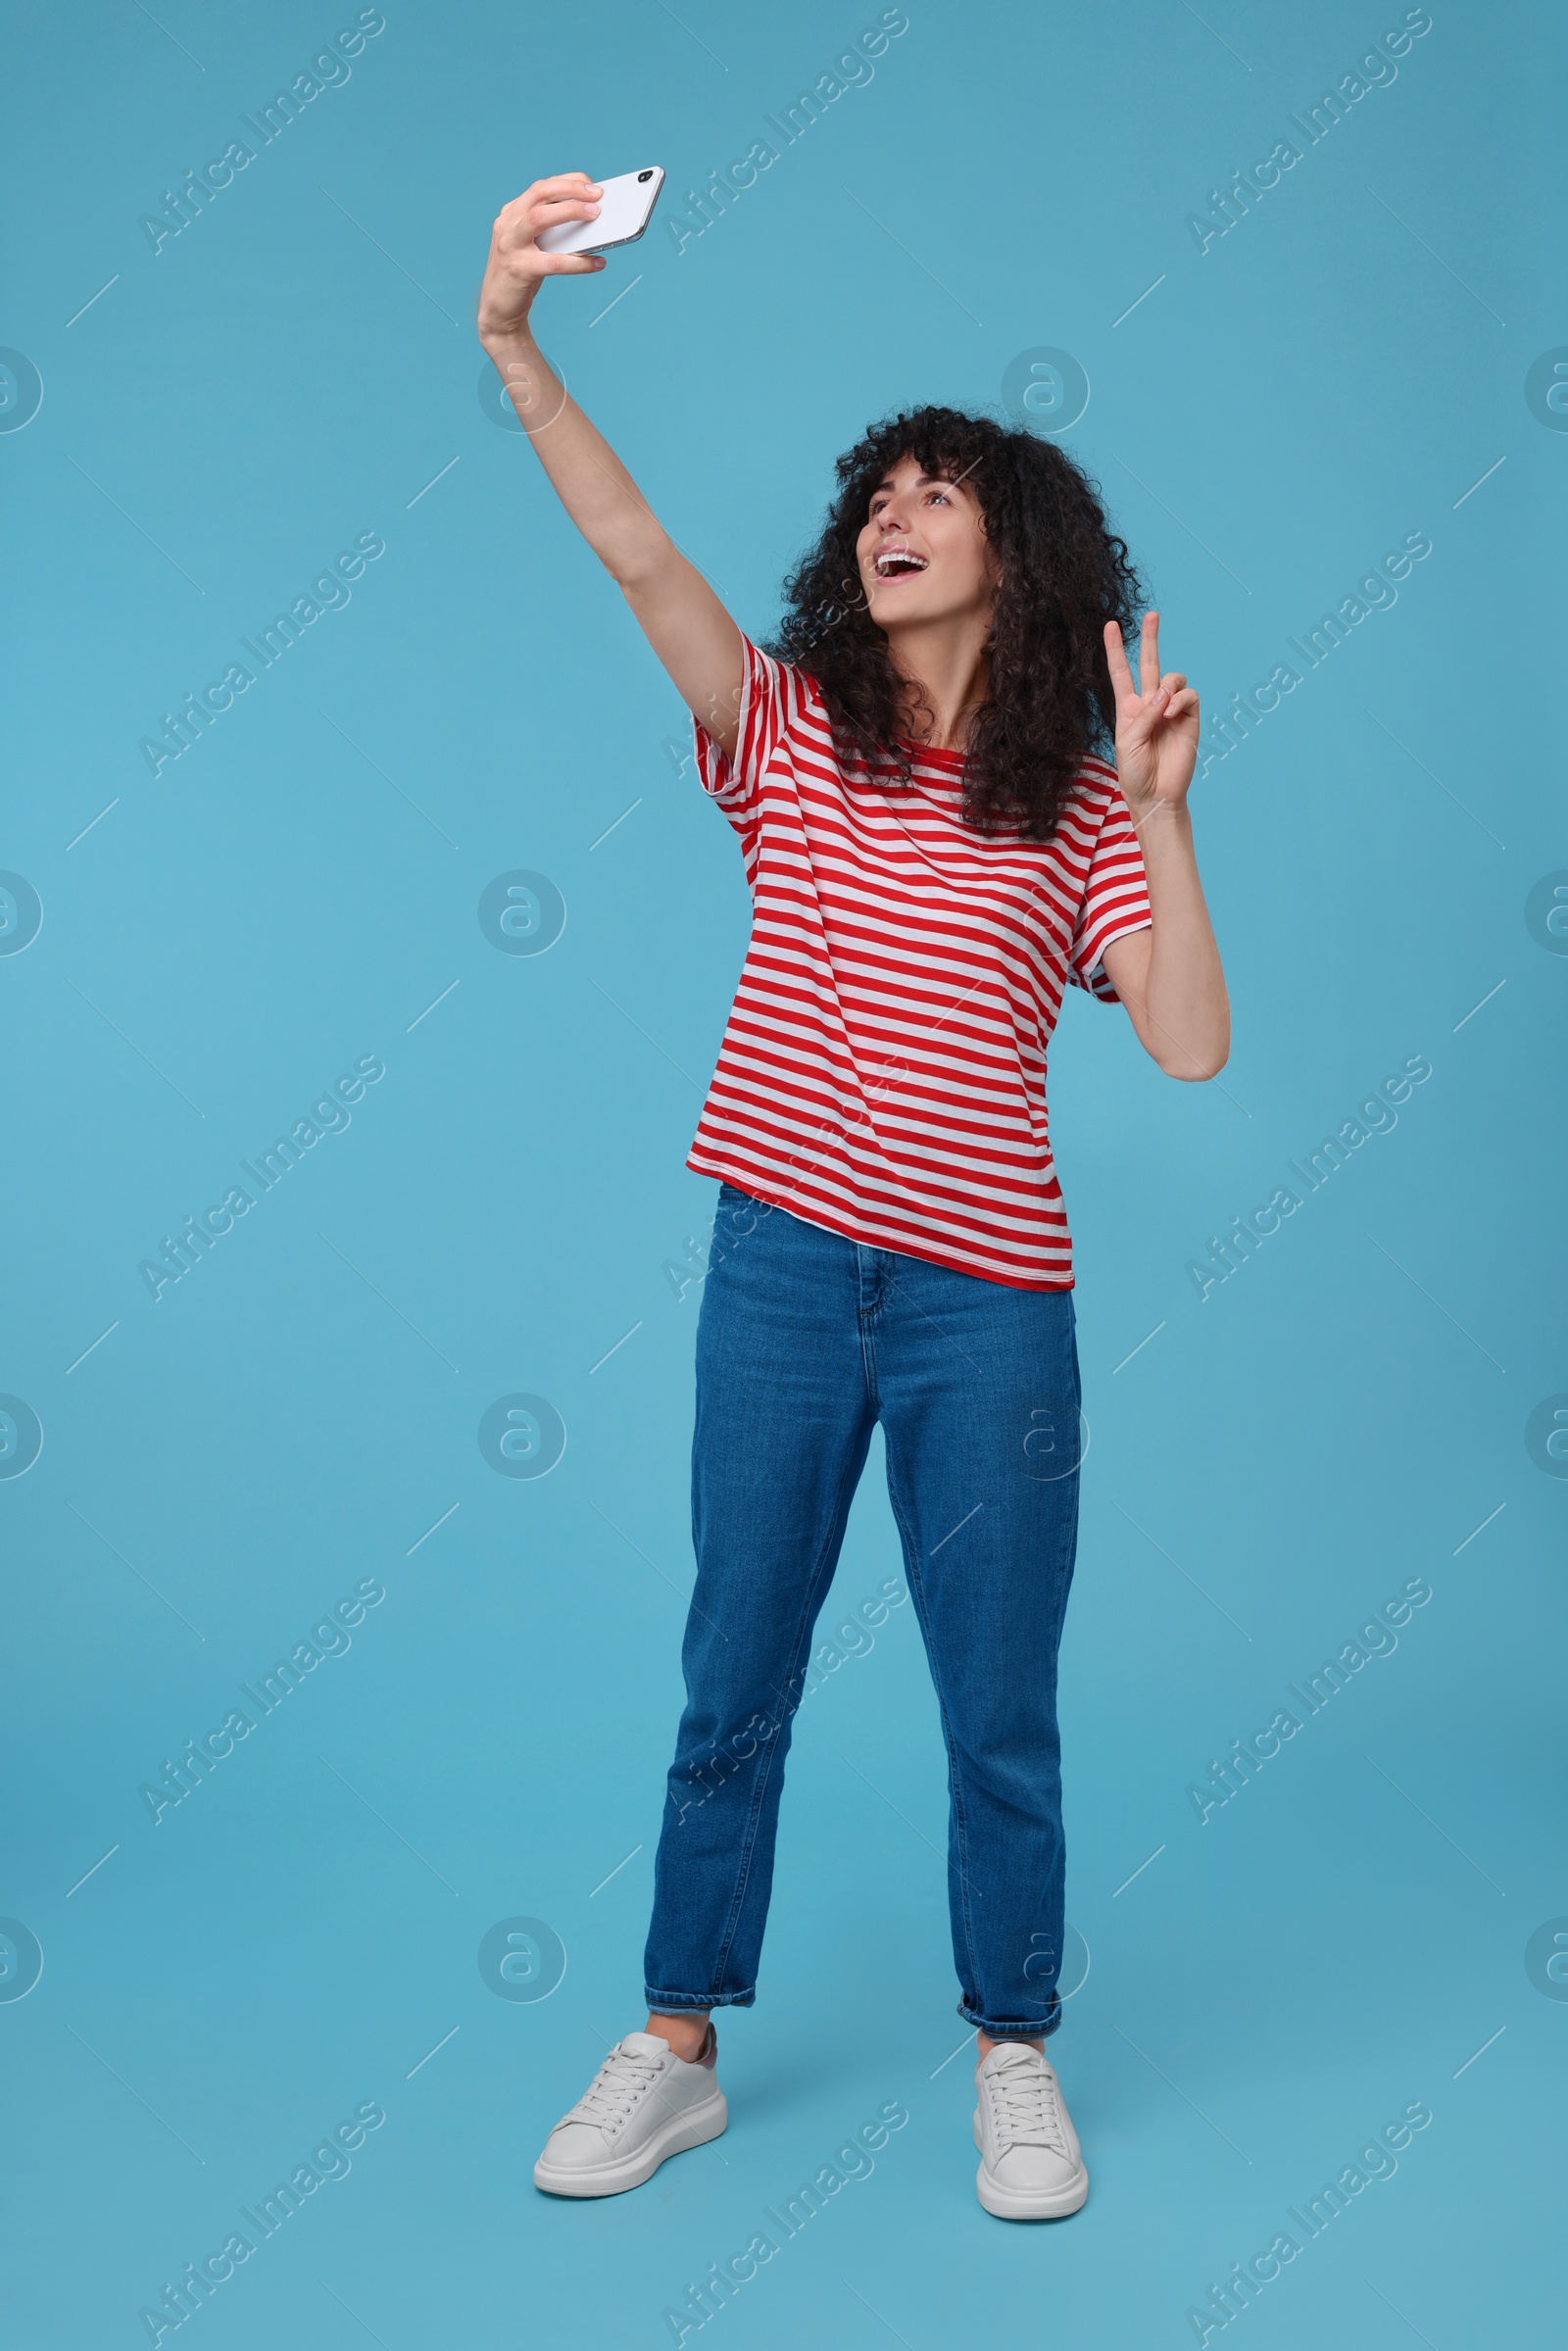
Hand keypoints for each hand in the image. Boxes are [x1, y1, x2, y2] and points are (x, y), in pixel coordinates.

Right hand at [477, 173, 606, 346]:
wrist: (499, 310)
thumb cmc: (523, 274)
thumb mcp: (534, 245)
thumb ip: (553, 230)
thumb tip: (590, 221)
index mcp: (511, 213)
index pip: (541, 187)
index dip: (568, 182)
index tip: (590, 184)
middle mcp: (507, 224)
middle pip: (539, 193)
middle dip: (571, 189)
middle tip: (597, 194)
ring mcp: (510, 245)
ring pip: (540, 218)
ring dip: (571, 211)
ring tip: (595, 214)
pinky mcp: (518, 269)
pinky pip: (553, 262)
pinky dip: (578, 262)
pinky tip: (596, 263)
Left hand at [1103, 612, 1200, 822]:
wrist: (1156, 795)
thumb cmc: (1135, 773)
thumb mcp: (1129, 742)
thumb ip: (1144, 715)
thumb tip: (1165, 692)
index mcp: (1128, 708)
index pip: (1120, 672)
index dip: (1114, 649)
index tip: (1110, 625)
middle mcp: (1149, 704)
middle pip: (1149, 663)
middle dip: (1150, 638)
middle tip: (1152, 614)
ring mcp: (1170, 710)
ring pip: (1174, 678)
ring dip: (1168, 688)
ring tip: (1164, 710)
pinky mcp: (1189, 718)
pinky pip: (1188, 695)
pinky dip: (1180, 699)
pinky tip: (1172, 714)